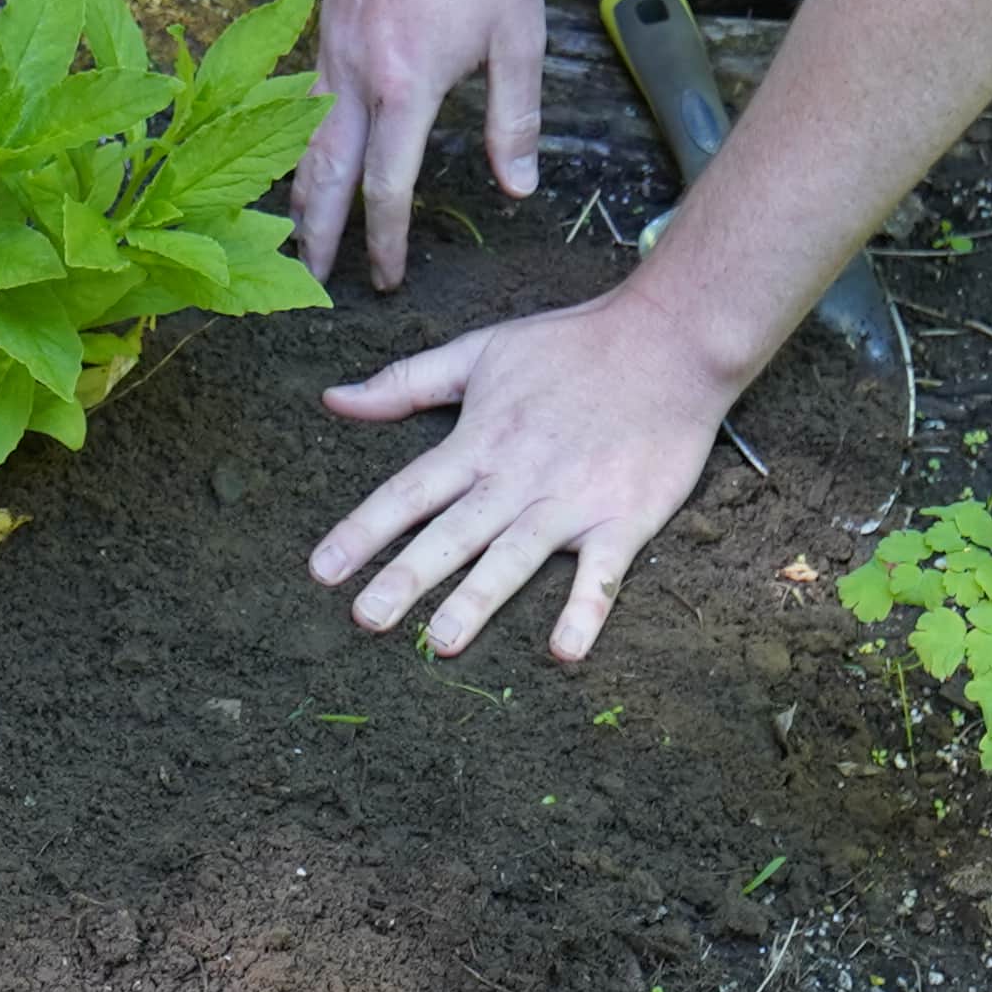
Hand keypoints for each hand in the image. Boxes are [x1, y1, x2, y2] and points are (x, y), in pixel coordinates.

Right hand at [286, 0, 546, 288]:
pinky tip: (308, 156)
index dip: (383, 241)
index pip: (386, 186)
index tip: (386, 280)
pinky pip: (300, 97)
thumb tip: (519, 187)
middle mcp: (354, 72)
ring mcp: (329, 46)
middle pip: (321, 173)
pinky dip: (298, 140)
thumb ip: (516, 120)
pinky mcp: (323, 23)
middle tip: (313, 281)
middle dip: (316, 234)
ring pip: (300, 137)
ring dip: (298, 191)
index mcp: (405, 85)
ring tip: (299, 234)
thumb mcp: (519, 38)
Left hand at [306, 284, 737, 661]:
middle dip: (407, 576)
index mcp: (479, 440)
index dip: (363, 530)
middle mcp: (517, 477)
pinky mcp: (625, 518)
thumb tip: (333, 398)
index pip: (409, 491)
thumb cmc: (570, 345)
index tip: (322, 570)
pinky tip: (565, 651)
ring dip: (480, 598)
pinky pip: (602, 573)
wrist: (669, 340)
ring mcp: (571, 501)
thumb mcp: (480, 350)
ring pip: (515, 556)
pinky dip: (585, 610)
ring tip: (443, 641)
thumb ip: (405, 382)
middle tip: (366, 619)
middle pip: (453, 533)